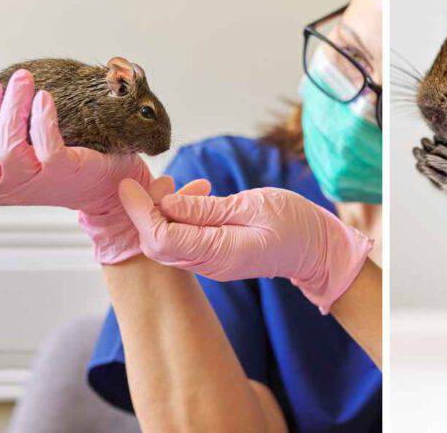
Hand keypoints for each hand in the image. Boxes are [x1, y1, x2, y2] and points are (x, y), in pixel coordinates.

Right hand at [0, 70, 152, 262]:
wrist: (107, 183)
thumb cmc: (63, 161)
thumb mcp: (22, 151)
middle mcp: (4, 186)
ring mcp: (33, 182)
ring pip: (8, 147)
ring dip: (11, 107)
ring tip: (22, 80)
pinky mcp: (62, 174)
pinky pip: (46, 145)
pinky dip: (42, 118)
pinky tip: (44, 97)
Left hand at [118, 179, 373, 313]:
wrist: (318, 249)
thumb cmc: (295, 225)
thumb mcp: (252, 206)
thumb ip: (207, 208)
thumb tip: (167, 203)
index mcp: (218, 254)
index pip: (161, 238)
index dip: (140, 212)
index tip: (128, 184)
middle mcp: (209, 264)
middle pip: (157, 244)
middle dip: (144, 212)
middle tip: (151, 180)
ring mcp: (211, 263)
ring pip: (167, 243)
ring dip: (158, 214)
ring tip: (167, 184)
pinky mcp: (215, 255)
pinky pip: (183, 240)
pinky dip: (175, 218)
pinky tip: (188, 196)